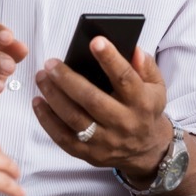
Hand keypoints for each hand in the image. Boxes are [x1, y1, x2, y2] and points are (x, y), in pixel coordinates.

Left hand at [32, 39, 173, 186]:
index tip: (95, 41)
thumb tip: (134, 51)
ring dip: (54, 97)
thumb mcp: (156, 86)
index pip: (125, 78)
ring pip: (74, 119)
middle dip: (68, 80)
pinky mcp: (90, 154)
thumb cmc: (145, 109)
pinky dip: (47, 120)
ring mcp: (106, 141)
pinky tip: (39, 102)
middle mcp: (124, 123)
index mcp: (142, 102)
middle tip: (51, 64)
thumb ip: (145, 66)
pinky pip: (63, 138)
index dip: (110, 59)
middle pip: (93, 100)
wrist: (146, 149)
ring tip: (42, 78)